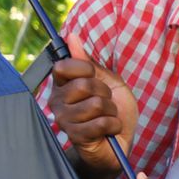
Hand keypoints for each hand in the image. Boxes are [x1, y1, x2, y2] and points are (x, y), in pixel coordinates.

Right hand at [48, 34, 136, 171]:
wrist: (120, 142)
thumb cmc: (113, 111)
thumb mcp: (108, 81)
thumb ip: (89, 62)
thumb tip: (71, 36)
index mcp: (63, 84)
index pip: (64, 66)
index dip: (86, 70)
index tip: (96, 79)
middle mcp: (58, 100)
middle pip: (85, 84)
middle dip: (105, 94)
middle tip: (106, 104)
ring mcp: (64, 120)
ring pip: (95, 104)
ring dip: (111, 112)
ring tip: (108, 118)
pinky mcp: (75, 136)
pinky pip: (101, 123)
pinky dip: (114, 126)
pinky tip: (110, 131)